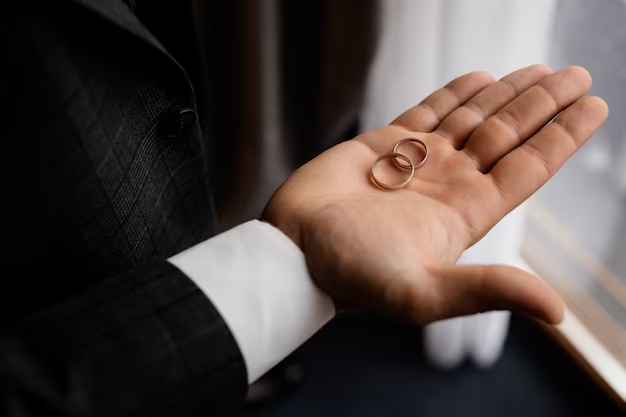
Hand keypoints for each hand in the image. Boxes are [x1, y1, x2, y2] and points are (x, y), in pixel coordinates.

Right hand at [263, 65, 607, 324]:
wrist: (291, 251)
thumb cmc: (348, 275)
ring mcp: (415, 163)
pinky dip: (455, 93)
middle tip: (575, 74)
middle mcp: (446, 184)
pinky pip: (428, 112)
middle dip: (542, 104)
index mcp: (463, 214)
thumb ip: (486, 291)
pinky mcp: (381, 146)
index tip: (592, 105)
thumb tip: (555, 311)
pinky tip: (481, 79)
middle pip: (506, 135)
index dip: (561, 137)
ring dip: (507, 94)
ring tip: (539, 71)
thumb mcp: (420, 292)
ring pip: (472, 118)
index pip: (526, 167)